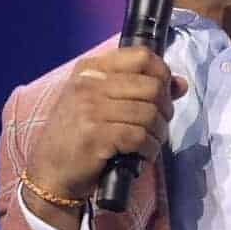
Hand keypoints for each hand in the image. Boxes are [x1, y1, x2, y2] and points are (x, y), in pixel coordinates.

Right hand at [25, 46, 187, 208]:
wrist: (49, 173)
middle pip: (151, 86)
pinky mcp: (95, 135)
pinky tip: (142, 155)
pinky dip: (149, 149)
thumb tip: (181, 84)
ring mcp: (90, 108)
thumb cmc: (78, 137)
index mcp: (90, 69)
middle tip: (157, 125)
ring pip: (149, 113)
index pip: (141, 56)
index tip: (163, 94)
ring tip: (149, 142)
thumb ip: (139, 90)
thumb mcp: (101, 104)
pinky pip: (140, 136)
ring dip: (158, 133)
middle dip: (164, 109)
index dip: (162, 73)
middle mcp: (89, 84)